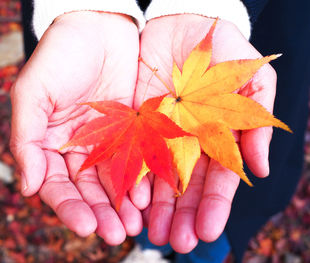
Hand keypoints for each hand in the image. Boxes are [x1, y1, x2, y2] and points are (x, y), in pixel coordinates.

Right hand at [10, 11, 149, 244]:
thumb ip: (27, 139)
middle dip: (102, 214)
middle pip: (89, 190)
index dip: (70, 207)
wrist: (98, 25)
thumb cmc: (60, 55)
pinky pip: (138, 160)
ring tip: (135, 225)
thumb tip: (28, 188)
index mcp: (52, 144)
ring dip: (123, 205)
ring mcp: (110, 141)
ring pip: (115, 181)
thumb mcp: (33, 93)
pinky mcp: (135, 130)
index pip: (58, 185)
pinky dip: (142, 180)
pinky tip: (149, 197)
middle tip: (117, 235)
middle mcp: (81, 148)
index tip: (85, 226)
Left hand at [135, 14, 276, 252]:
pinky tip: (130, 202)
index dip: (214, 205)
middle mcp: (188, 142)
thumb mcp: (248, 78)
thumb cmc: (218, 48)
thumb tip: (259, 170)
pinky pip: (132, 155)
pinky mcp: (135, 124)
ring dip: (156, 208)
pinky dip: (132, 179)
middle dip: (182, 215)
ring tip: (151, 234)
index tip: (208, 230)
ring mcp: (160, 135)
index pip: (218, 178)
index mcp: (217, 136)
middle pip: (186, 187)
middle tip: (175, 242)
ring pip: (159, 179)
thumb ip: (257, 123)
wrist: (179, 23)